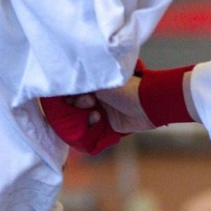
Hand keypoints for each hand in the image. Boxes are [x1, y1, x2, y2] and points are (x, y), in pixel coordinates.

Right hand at [40, 67, 191, 155]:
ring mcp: (102, 110)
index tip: (68, 95)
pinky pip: (91, 129)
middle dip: (77, 104)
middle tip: (89, 102)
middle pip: (74, 103)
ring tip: (95, 112)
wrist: (147, 105)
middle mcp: (97, 95)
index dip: (67, 93)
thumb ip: (82, 82)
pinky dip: (91, 125)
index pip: (73, 88)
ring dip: (84, 115)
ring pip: (81, 116)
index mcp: (96, 81)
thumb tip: (62, 81)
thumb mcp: (100, 81)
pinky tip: (97, 120)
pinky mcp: (109, 124)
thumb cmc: (125, 88)